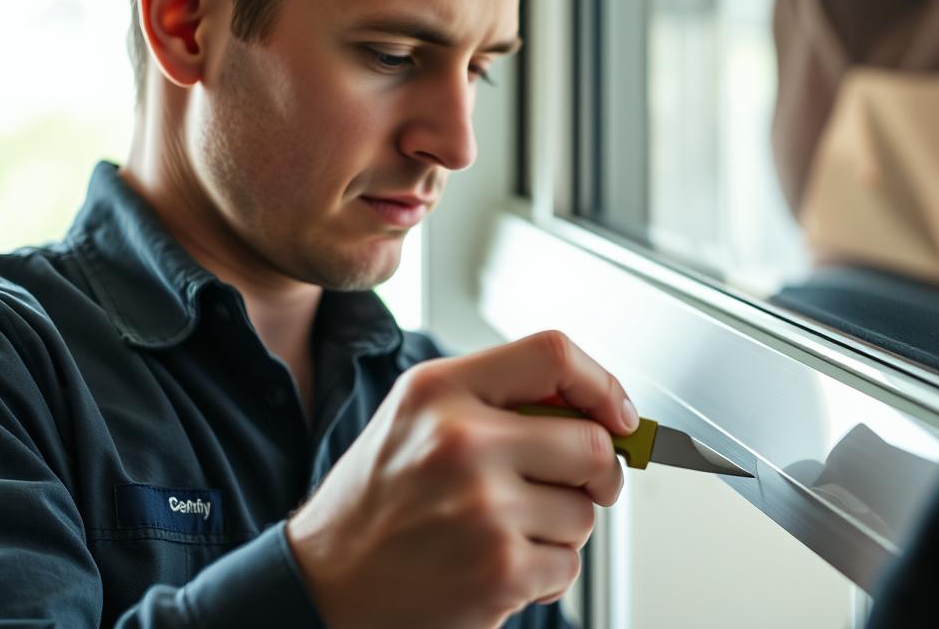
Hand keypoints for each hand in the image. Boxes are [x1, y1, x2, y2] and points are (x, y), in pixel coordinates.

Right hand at [286, 330, 637, 627]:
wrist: (321, 584)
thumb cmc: (375, 501)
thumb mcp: (416, 416)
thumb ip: (495, 396)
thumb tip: (593, 406)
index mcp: (440, 391)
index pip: (553, 355)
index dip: (602, 383)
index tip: (617, 415)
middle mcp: (461, 442)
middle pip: (592, 442)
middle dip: (597, 470)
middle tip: (577, 484)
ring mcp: (483, 510)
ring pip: (584, 511)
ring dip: (560, 526)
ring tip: (501, 530)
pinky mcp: (499, 572)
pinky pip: (568, 563)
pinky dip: (545, 571)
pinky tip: (496, 566)